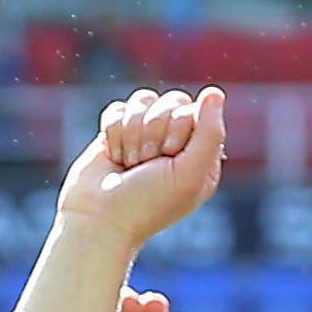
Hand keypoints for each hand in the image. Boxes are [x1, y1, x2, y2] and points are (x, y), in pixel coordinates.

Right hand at [62, 86, 229, 253]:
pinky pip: (118, 108)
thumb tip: (214, 92)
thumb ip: (210, 132)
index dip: (177, 128)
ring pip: (143, 100)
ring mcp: (146, 136)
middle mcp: (176, 142)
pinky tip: (114, 157)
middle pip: (171, 101)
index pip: (195, 110)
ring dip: (132, 133)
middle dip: (153, 131)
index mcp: (201, 154)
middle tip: (146, 163)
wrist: (97, 220)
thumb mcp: (190, 173)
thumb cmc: (147, 203)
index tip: (168, 158)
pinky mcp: (117, 134)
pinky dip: (112, 132)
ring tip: (130, 163)